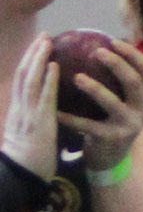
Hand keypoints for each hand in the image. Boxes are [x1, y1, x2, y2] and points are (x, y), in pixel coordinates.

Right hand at [3, 41, 53, 181]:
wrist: (21, 175)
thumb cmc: (30, 159)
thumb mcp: (33, 135)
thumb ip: (39, 119)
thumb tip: (52, 111)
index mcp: (19, 110)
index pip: (22, 81)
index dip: (29, 63)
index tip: (38, 47)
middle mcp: (20, 107)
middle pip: (22, 74)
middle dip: (32, 53)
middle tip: (44, 36)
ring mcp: (27, 113)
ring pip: (29, 79)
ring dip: (38, 58)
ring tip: (48, 41)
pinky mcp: (38, 121)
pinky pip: (43, 96)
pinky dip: (47, 79)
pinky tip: (54, 66)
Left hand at [53, 37, 142, 168]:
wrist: (112, 153)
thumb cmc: (111, 117)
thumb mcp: (123, 98)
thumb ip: (117, 77)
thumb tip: (98, 42)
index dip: (132, 53)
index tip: (112, 40)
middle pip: (133, 81)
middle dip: (116, 64)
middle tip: (96, 52)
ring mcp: (131, 125)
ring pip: (113, 102)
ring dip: (94, 88)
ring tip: (77, 77)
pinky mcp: (114, 138)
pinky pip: (89, 124)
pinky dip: (71, 117)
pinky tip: (55, 110)